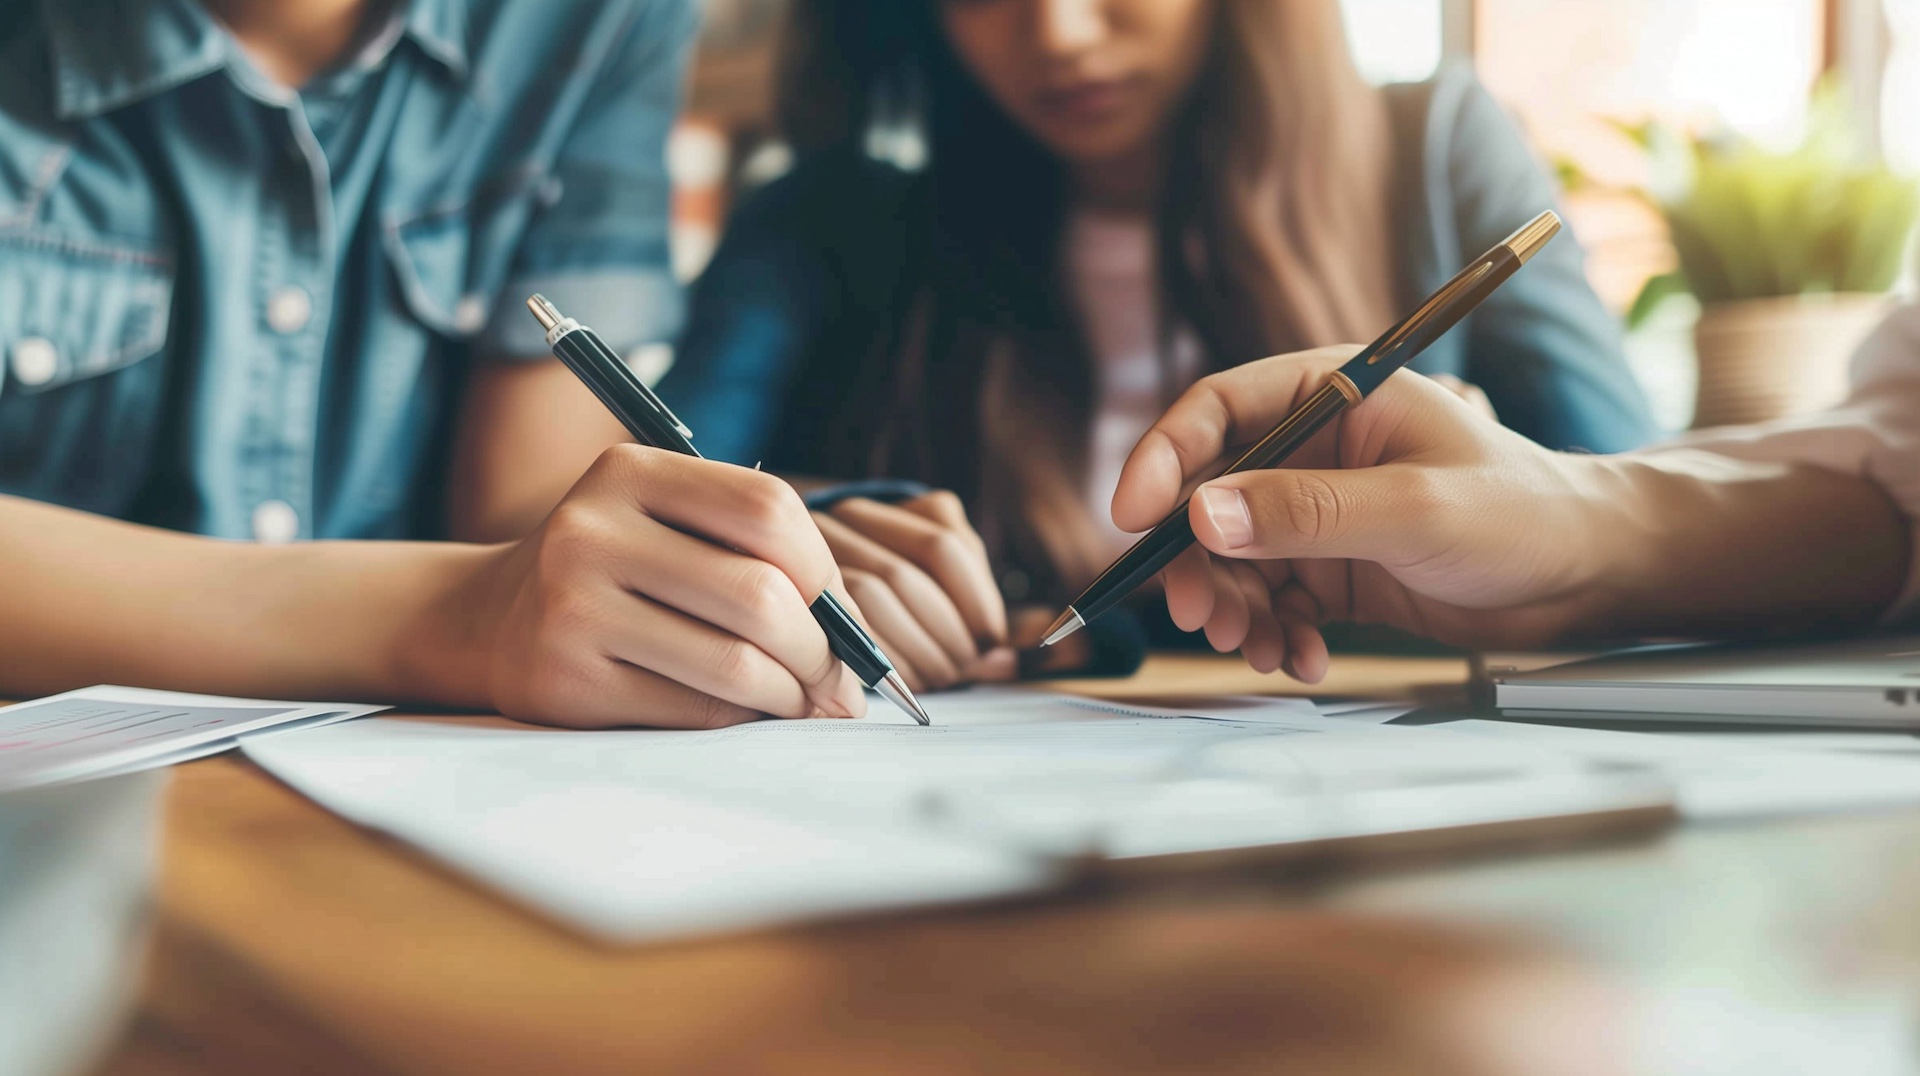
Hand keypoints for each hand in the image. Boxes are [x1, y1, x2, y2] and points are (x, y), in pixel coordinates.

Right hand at [466, 445, 870, 727]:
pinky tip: (748, 716)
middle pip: (761, 594)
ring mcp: (573, 607)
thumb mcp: (666, 525)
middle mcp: (592, 530)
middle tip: (839, 684)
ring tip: (803, 705)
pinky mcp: (568, 681)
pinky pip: (694, 712)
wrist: (487, 621)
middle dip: (822, 651)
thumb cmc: (615, 572)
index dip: (828, 573)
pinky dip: (742, 722)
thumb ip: (756, 555)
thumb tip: (862, 646)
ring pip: (735, 663)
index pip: (769, 509)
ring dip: (792, 697)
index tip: (846, 620)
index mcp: (629, 471)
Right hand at [813, 491, 1014, 690]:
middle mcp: (861, 513)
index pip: (945, 549)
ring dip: (906, 647)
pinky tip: (897, 674)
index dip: (973, 603)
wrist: (850, 576)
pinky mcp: (804, 578)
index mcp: (928, 509)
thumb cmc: (925, 596)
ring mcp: (821, 541)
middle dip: (936, 635)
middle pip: (904, 576)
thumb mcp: (962, 593)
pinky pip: (843, 617)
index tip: (990, 646)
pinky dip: (877, 652)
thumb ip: (984, 621)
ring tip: (931, 678)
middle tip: (956, 673)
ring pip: (867, 594)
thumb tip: (1006, 664)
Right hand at [1111, 348, 1629, 681]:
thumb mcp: (1413, 509)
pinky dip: (1273, 634)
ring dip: (1233, 607)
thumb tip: (1202, 516)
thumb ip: (1306, 513)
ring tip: (1258, 650)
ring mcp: (1319, 511)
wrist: (1590, 578)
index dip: (1163, 458)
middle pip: (1211, 495)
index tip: (1131, 517)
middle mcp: (1314, 448)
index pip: (1217, 409)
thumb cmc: (1524, 514)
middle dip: (1198, 562)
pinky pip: (1271, 600)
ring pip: (1233, 558)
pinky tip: (1302, 661)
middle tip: (1202, 619)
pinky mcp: (1332, 567)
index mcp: (1333, 393)